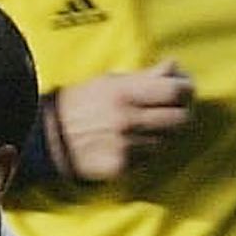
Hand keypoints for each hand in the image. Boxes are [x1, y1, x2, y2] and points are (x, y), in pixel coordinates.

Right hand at [50, 62, 193, 182]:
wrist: (49, 136)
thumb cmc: (81, 103)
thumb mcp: (110, 81)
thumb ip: (145, 77)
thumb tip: (174, 67)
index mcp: (125, 93)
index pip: (175, 92)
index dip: (187, 89)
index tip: (186, 89)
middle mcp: (128, 120)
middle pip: (180, 120)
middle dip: (181, 113)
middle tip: (174, 110)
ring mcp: (126, 146)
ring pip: (166, 141)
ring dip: (162, 134)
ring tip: (144, 127)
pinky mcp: (121, 167)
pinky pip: (148, 159)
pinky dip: (145, 152)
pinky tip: (130, 144)